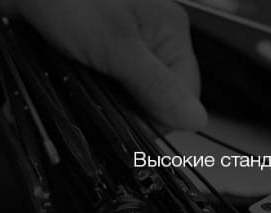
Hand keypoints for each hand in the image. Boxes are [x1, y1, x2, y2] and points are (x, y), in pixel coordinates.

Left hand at [0, 0, 206, 130]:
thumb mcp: (116, 46)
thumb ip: (156, 86)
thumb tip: (195, 119)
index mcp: (170, 31)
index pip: (184, 95)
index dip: (160, 116)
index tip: (129, 122)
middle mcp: (152, 40)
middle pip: (157, 98)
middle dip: (129, 107)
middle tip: (100, 97)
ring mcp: (125, 48)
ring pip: (129, 98)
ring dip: (106, 103)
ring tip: (83, 86)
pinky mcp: (98, 55)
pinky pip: (106, 90)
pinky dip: (91, 95)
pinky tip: (75, 84)